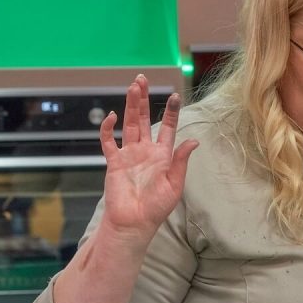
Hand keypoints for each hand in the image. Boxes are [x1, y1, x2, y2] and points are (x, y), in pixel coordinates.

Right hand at [99, 75, 198, 239]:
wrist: (134, 222)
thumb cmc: (156, 207)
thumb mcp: (175, 184)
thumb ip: (181, 161)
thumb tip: (194, 141)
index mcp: (163, 156)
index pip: (168, 128)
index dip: (171, 112)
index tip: (175, 96)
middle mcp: (145, 151)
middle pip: (144, 119)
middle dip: (144, 100)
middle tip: (142, 79)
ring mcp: (128, 155)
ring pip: (129, 124)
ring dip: (130, 106)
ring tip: (132, 87)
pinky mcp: (114, 162)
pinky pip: (109, 141)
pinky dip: (109, 128)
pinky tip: (113, 116)